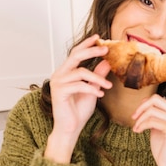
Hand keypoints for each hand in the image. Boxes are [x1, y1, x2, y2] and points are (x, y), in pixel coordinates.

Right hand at [45, 34, 111, 162]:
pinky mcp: (59, 91)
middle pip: (76, 56)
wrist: (71, 128)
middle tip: (106, 49)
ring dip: (98, 78)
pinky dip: (92, 89)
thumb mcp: (92, 89)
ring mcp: (57, 82)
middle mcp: (59, 74)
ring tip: (108, 86)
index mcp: (66, 72)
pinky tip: (100, 95)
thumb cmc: (79, 110)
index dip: (86, 44)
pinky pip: (79, 85)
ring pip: (81, 72)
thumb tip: (107, 62)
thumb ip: (97, 76)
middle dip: (92, 51)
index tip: (98, 38)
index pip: (75, 53)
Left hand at [131, 65, 165, 165]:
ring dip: (139, 118)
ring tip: (136, 127)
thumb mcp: (157, 127)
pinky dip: (141, 124)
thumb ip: (154, 114)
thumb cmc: (163, 146)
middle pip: (156, 99)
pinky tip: (138, 132)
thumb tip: (144, 106)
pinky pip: (152, 118)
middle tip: (134, 118)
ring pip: (152, 108)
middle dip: (141, 107)